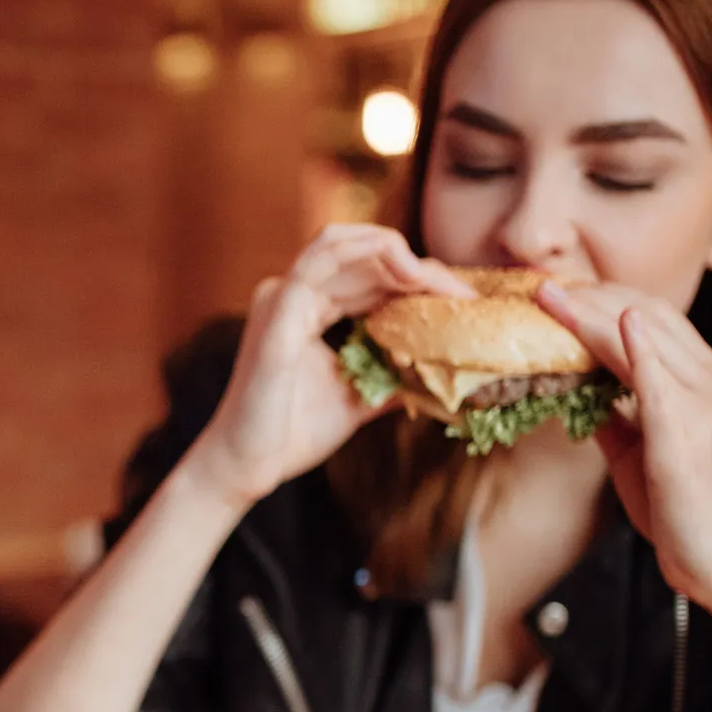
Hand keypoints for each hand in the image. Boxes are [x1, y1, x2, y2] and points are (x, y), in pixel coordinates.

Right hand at [187, 224, 474, 506]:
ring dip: (395, 254)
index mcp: (308, 308)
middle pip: (362, 257)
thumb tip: (440, 376)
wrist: (250, 466)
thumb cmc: (293, 433)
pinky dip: (363, 252)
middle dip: (417, 268)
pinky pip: (319, 261)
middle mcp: (292, 294)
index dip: (417, 282)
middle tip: (462, 296)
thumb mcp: (358, 398)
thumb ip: (391, 376)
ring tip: (436, 281)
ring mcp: (281, 297)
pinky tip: (404, 265)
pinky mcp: (277, 310)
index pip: (368, 276)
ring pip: (341, 245)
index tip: (462, 305)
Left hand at [535, 281, 711, 609]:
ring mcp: (703, 400)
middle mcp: (711, 378)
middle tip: (542, 288)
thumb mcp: (638, 445)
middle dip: (592, 297)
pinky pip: (655, 375)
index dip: (603, 300)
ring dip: (591, 312)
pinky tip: (605, 323)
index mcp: (704, 378)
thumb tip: (572, 384)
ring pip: (644, 334)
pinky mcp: (685, 427)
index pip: (652, 318)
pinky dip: (630, 345)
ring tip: (549, 298)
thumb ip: (612, 409)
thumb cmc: (678, 503)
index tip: (559, 292)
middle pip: (647, 314)